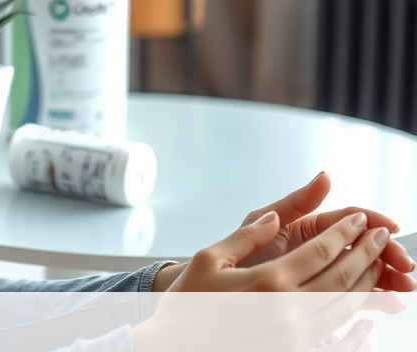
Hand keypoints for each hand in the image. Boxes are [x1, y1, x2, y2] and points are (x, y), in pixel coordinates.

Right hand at [134, 212, 391, 351]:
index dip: (346, 233)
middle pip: (342, 277)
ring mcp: (295, 336)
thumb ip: (247, 237)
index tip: (362, 221)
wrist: (176, 344)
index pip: (321, 251)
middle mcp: (288, 310)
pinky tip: (366, 315)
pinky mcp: (294, 351)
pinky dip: (357, 326)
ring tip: (377, 263)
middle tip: (382, 236)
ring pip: (345, 306)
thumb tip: (276, 218)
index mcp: (268, 281)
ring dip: (367, 282)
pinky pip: (336, 338)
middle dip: (366, 252)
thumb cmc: (187, 301)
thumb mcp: (208, 258)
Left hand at [238, 172, 415, 291]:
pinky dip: (371, 300)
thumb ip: (294, 203)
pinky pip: (349, 298)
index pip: (348, 220)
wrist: (212, 291)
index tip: (391, 229)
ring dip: (385, 279)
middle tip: (406, 266)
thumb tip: (326, 176)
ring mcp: (319, 275)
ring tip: (403, 289)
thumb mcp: (260, 223)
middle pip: (362, 248)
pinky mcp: (318, 299)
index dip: (372, 223)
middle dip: (386, 254)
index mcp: (306, 227)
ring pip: (362, 274)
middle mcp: (317, 250)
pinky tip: (388, 303)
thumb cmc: (233, 255)